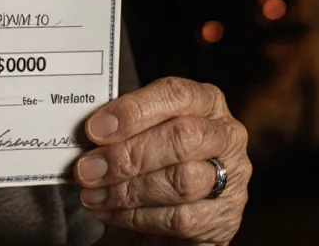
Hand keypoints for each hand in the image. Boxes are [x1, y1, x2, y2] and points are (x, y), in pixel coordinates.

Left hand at [75, 77, 250, 244]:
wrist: (165, 223)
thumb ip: (120, 129)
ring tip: (92, 194)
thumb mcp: (139, 135)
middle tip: (87, 169)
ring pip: (182, 181)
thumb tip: (86, 134)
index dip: (134, 110)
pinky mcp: (224, 218)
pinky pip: (179, 218)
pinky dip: (136, 217)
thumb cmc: (150, 164)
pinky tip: (109, 212)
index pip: (176, 95)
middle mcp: (226, 135)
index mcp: (205, 101)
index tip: (94, 129)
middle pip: (182, 138)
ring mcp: (232, 178)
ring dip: (127, 190)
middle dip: (127, 154)